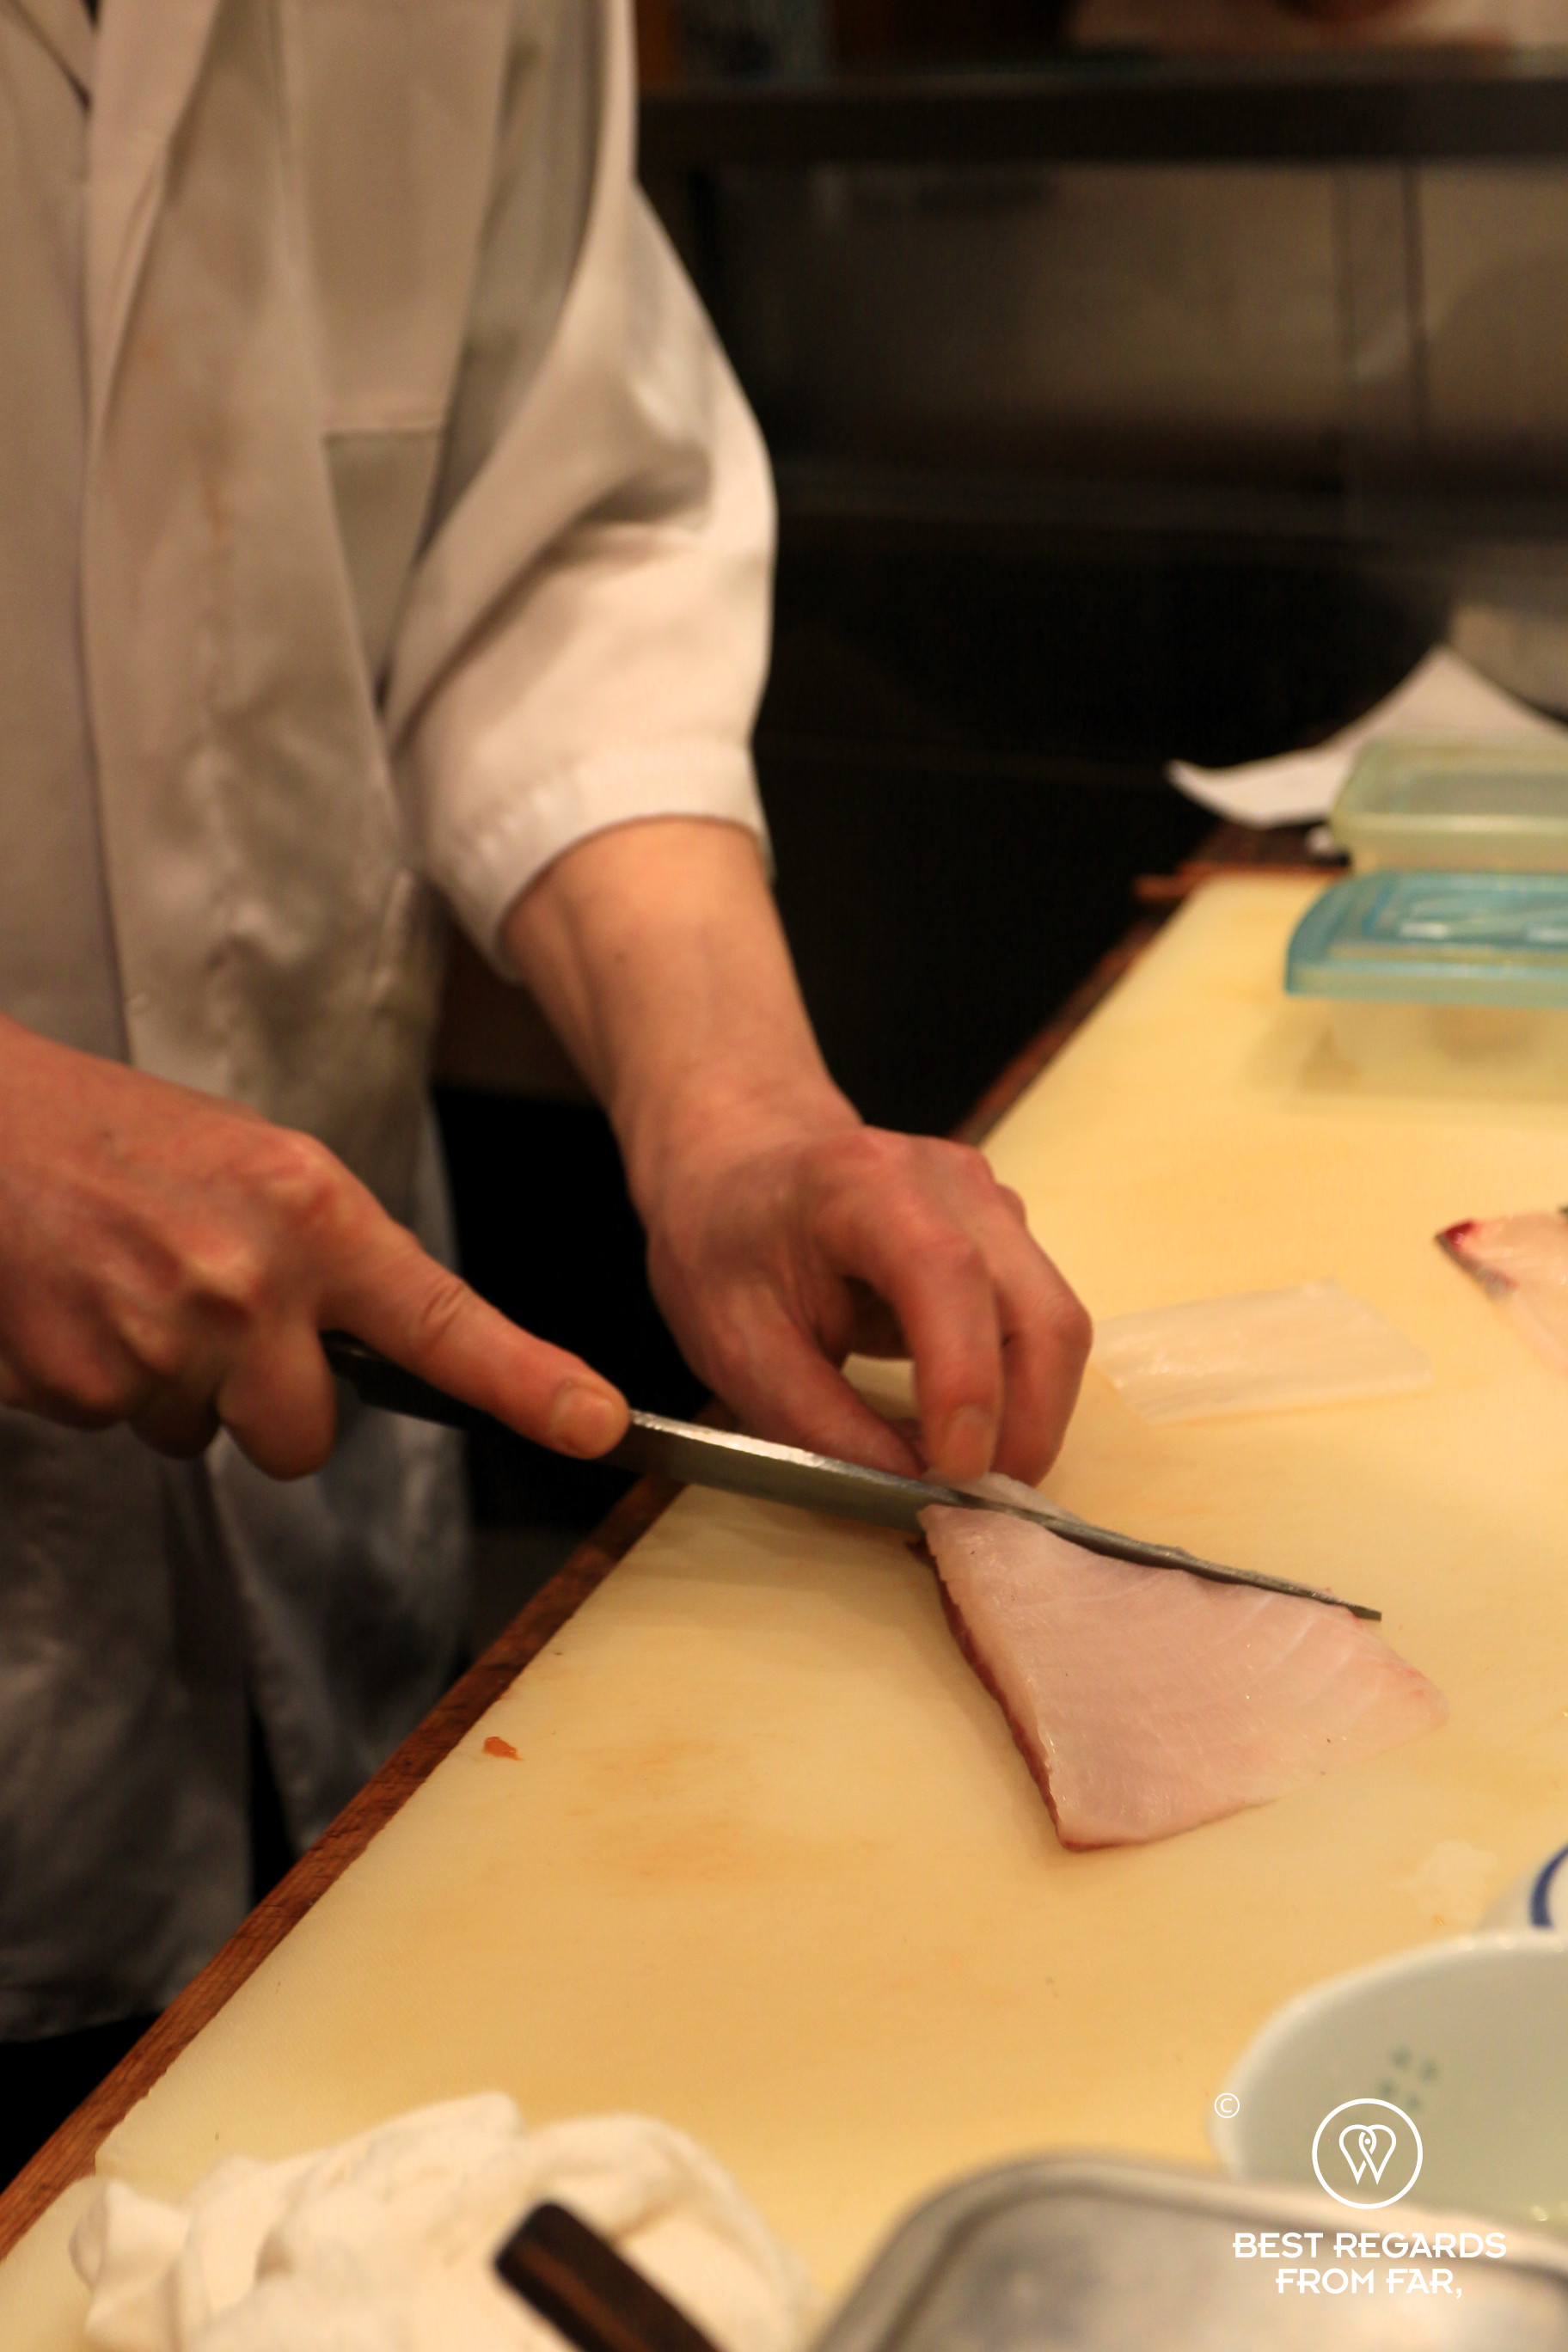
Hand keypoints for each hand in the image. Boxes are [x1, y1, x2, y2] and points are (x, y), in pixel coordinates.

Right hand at [0, 1015, 627, 1477]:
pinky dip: (99, 1381)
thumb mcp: (259, 1172)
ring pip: (201, 1436)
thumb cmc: (117, 1140)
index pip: (442, 1321)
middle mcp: (247, 1285)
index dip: (528, 1384)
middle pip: (304, 1439)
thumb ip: (329, 1262)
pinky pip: (120, 1426)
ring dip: (174, 1386)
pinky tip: (78, 1302)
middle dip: (265, 1406)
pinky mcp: (76, 1383)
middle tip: (213, 1321)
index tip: (597, 1424)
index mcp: (311, 1216)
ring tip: (126, 1285)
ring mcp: (159, 1341)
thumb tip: (384, 1348)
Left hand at [641, 1102, 1090, 1482]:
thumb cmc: (724, 1246)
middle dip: (1025, 1424)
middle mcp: (949, 1181)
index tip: (954, 1472)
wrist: (737, 1167)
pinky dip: (1019, 1392)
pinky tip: (961, 1429)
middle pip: (1038, 1310)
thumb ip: (819, 1424)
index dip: (965, 1378)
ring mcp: (991, 1204)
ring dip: (1030, 1416)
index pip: (946, 1273)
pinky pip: (1040, 1325)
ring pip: (1056, 1325)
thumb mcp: (736, 1347)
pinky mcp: (1007, 1237)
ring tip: (964, 1476)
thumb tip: (909, 1491)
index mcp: (861, 1182)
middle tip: (976, 1505)